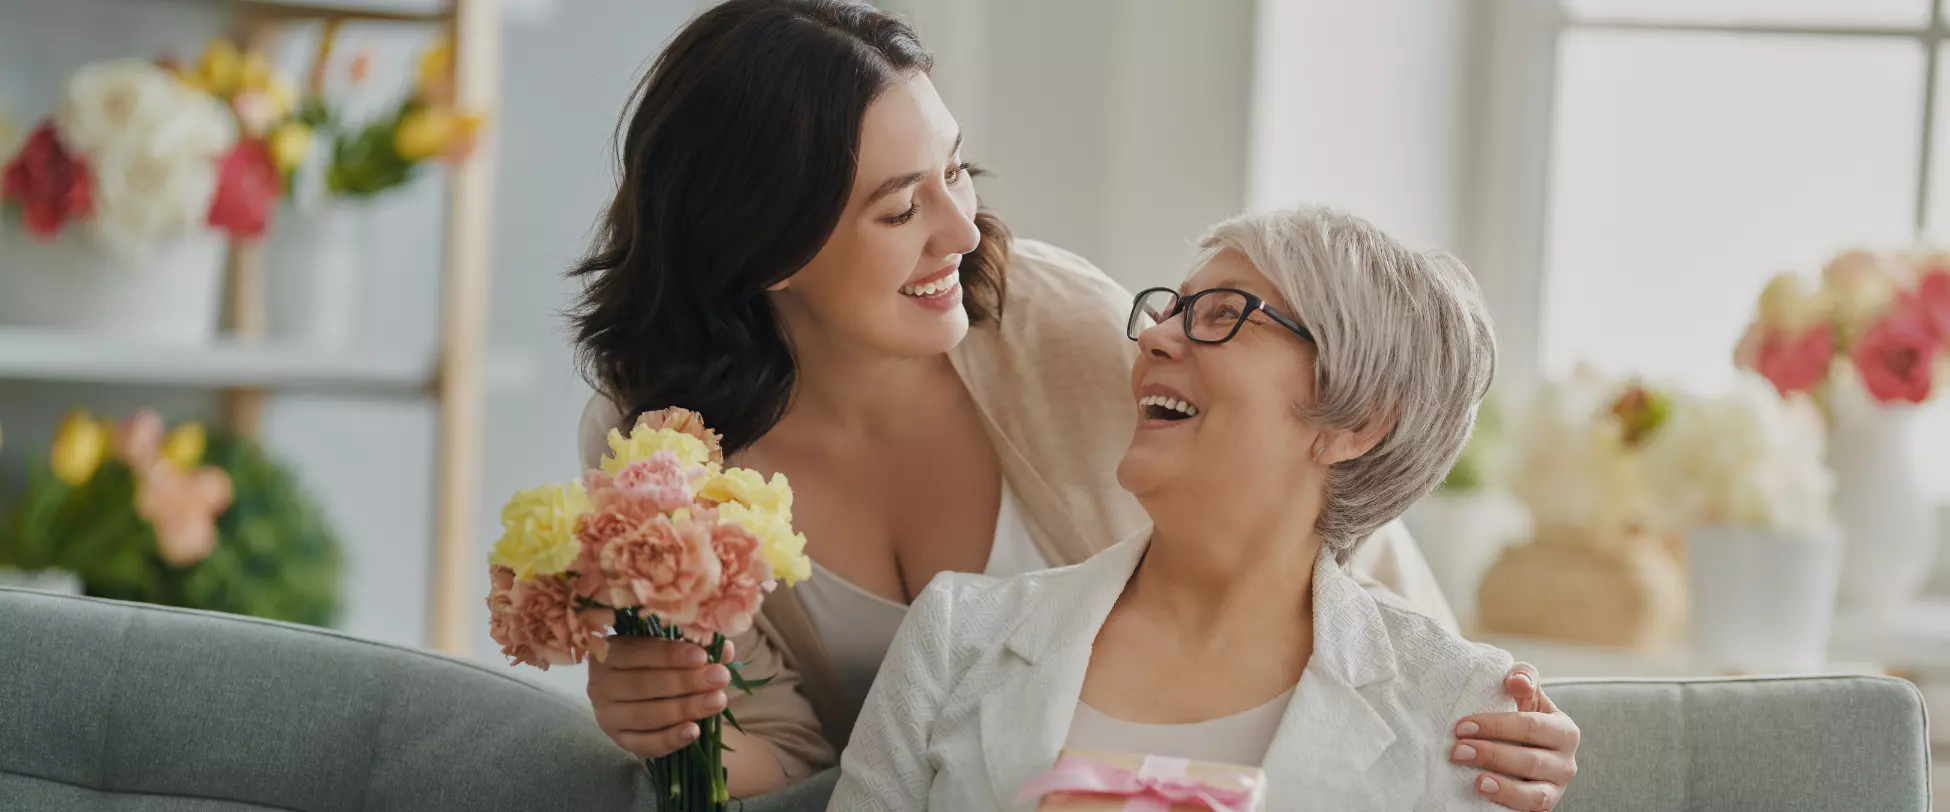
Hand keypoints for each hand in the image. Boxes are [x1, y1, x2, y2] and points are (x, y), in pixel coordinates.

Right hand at [588, 637, 733, 758]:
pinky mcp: (618, 740)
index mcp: (608, 653)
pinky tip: (694, 731)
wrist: (643, 694)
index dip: (671, 655)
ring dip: (684, 709)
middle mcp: (600, 685)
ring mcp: (607, 716)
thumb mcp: (670, 648)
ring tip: (717, 701)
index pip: (638, 652)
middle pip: (643, 685)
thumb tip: (723, 649)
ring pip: (646, 715)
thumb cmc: (656, 662)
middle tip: (719, 678)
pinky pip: (645, 744)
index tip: (702, 657)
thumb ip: (695, 646)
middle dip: (685, 682)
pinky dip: (670, 739)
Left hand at [1450, 662, 1579, 810]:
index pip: (1530, 726)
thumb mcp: (1526, 696)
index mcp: (1564, 731)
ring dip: (1502, 786)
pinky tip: (1485, 793)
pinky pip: (1531, 810)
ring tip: (1475, 779)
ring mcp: (1556, 789)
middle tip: (1457, 750)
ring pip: (1534, 793)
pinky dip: (1509, 802)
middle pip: (1530, 760)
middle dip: (1491, 754)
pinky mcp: (1543, 807)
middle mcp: (1566, 763)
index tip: (1462, 726)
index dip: (1496, 726)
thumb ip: (1523, 678)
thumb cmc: (1521, 719)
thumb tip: (1517, 679)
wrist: (1522, 751)